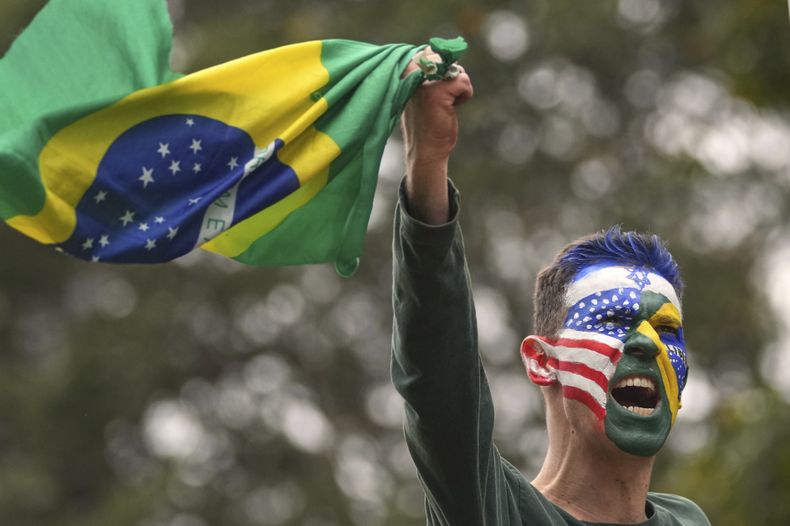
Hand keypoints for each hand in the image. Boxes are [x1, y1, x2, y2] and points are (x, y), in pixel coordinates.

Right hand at [401, 49, 472, 223]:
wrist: (426, 150)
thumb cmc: (427, 122)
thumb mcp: (422, 91)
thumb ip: (429, 72)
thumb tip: (448, 50)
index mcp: (404, 71)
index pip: (429, 51)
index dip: (441, 66)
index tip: (439, 86)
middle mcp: (410, 73)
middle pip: (445, 57)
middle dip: (451, 76)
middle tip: (442, 98)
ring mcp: (423, 82)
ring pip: (457, 70)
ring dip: (457, 88)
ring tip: (444, 105)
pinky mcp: (438, 92)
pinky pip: (464, 82)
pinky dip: (465, 95)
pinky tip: (452, 109)